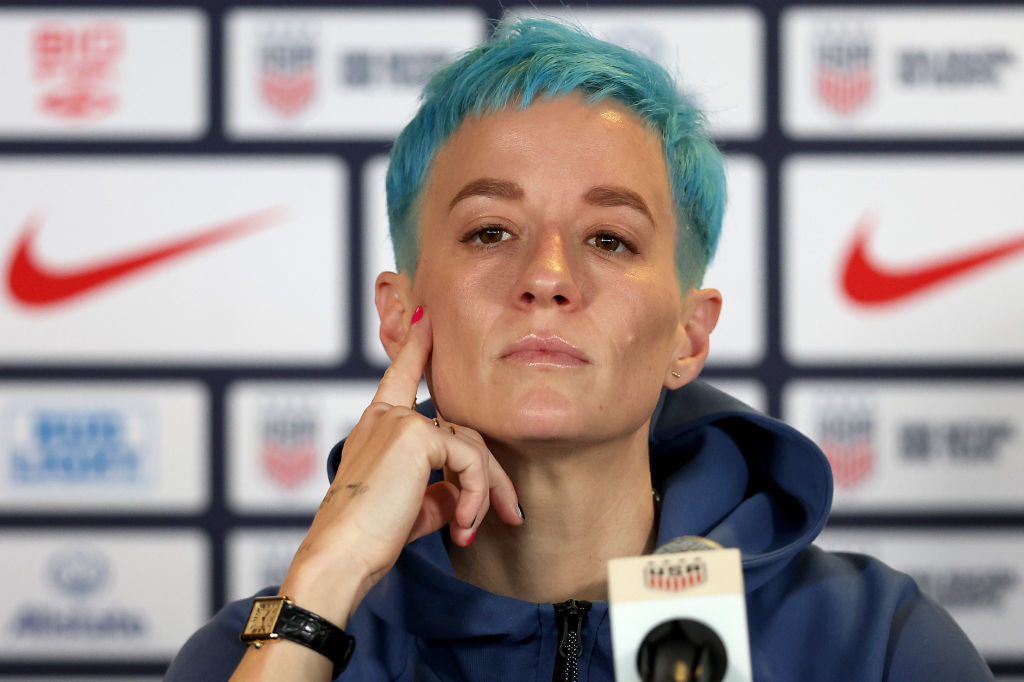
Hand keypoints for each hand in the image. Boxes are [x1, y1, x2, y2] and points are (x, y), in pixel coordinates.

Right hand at [280, 306, 522, 626]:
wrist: (341, 556)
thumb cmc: (367, 538)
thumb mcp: (411, 507)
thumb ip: (440, 489)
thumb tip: (467, 492)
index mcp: (377, 425)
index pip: (401, 376)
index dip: (416, 348)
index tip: (426, 319)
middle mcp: (386, 415)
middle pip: (462, 430)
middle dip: (492, 475)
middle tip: (511, 513)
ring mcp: (401, 421)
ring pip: (473, 446)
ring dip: (486, 492)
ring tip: (474, 530)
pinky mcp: (416, 436)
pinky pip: (469, 461)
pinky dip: (475, 496)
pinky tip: (463, 527)